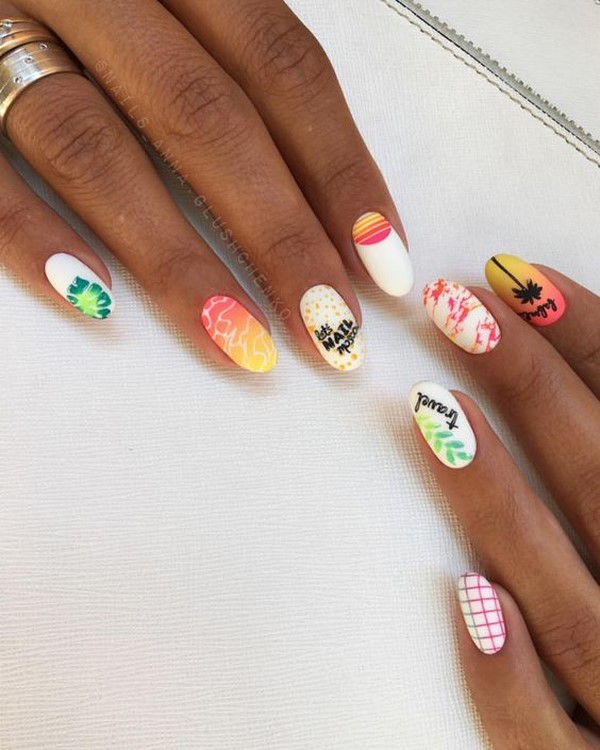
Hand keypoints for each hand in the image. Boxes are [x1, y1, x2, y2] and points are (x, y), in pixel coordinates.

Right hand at [0, 0, 413, 372]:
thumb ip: (226, 75)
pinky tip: (94, 300)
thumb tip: (311, 200)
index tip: (382, 261)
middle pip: (206, 117)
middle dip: (279, 235)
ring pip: (96, 146)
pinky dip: (33, 234)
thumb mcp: (165, 4)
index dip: (340, 168)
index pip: (280, 65)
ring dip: (176, 259)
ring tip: (239, 342)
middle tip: (330, 329)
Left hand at [411, 256, 599, 746]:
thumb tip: (580, 383)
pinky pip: (545, 744)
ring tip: (432, 409)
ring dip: (502, 502)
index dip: (590, 343)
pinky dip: (513, 683)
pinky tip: (468, 602)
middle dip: (536, 389)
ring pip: (572, 602)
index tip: (516, 282)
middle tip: (459, 309)